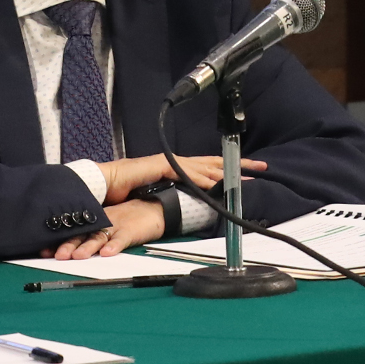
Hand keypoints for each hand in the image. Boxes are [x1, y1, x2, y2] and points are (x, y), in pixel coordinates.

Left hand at [49, 198, 166, 258]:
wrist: (155, 209)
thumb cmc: (131, 220)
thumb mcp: (111, 228)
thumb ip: (95, 237)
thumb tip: (74, 252)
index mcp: (96, 223)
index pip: (76, 232)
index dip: (61, 241)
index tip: (46, 251)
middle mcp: (103, 224)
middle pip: (84, 235)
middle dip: (70, 245)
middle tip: (59, 255)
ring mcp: (116, 226)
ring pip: (99, 237)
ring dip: (89, 247)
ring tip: (79, 256)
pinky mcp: (131, 230)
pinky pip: (122, 239)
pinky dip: (114, 245)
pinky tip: (107, 253)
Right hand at [96, 152, 261, 203]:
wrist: (104, 183)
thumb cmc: (126, 189)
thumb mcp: (156, 193)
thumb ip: (173, 194)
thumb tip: (189, 202)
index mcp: (176, 168)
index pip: (208, 167)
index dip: (229, 170)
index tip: (249, 173)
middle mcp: (175, 162)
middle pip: (212, 162)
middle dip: (237, 164)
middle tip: (261, 167)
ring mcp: (168, 163)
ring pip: (203, 166)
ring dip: (224, 171)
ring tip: (244, 176)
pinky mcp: (159, 166)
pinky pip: (184, 173)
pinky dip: (200, 177)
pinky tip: (213, 183)